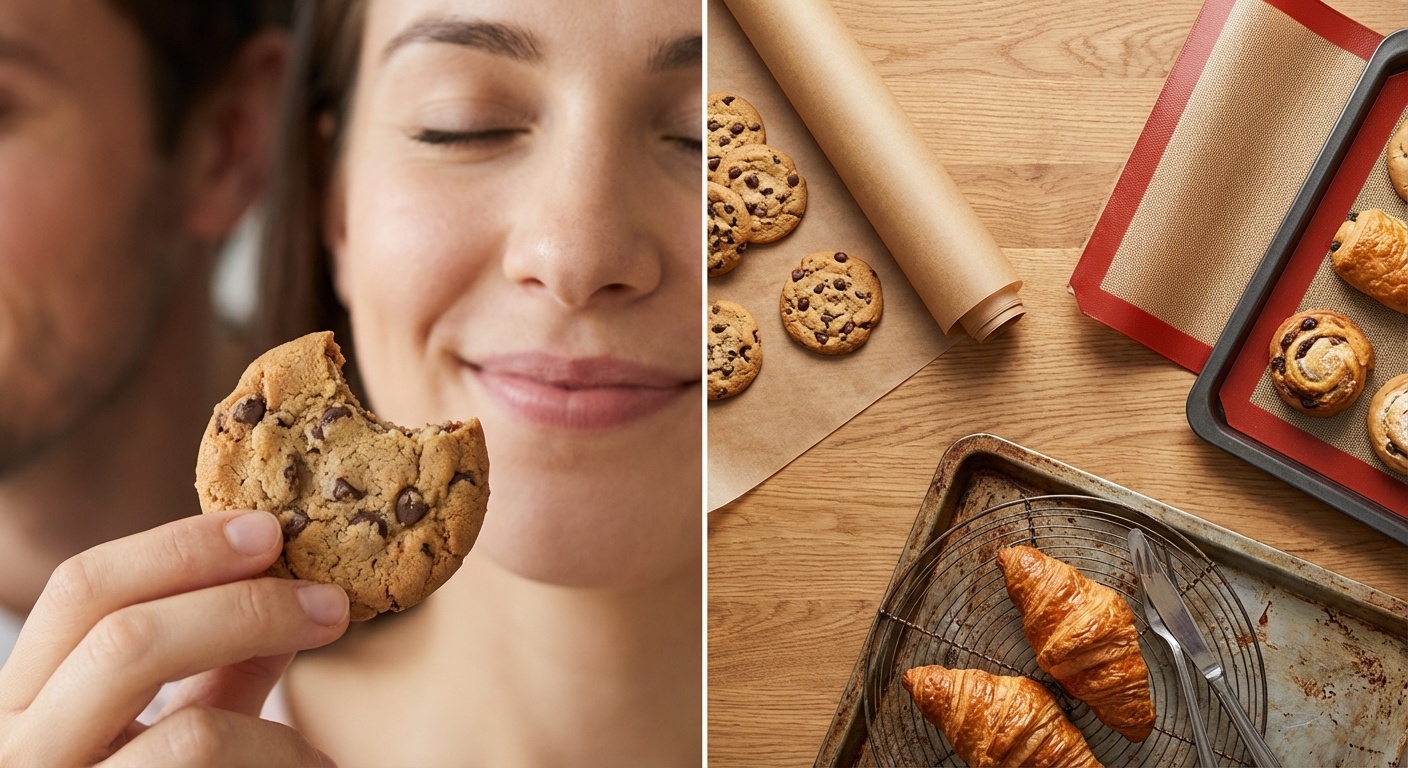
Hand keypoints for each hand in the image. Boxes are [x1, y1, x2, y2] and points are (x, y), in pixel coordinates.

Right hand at [0, 509, 348, 765]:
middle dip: (246, 607)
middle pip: (124, 639)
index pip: (82, 591)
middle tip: (333, 604)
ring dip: (283, 733)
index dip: (181, 546)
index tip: (271, 529)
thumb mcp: (161, 734)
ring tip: (322, 757)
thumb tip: (290, 589)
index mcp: (17, 705)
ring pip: (192, 735)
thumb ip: (211, 670)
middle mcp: (15, 756)